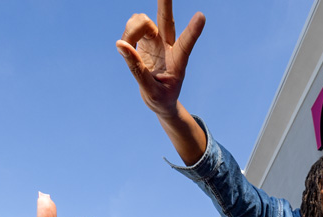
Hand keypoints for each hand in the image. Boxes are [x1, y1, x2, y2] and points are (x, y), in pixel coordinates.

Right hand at [116, 1, 204, 117]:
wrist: (161, 101)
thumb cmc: (161, 98)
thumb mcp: (150, 90)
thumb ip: (136, 69)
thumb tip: (120, 44)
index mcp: (178, 62)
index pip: (186, 45)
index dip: (193, 31)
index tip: (201, 16)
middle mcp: (168, 47)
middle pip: (167, 21)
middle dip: (165, 4)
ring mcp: (157, 42)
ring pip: (143, 21)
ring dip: (132, 29)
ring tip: (127, 47)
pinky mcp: (146, 41)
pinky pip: (134, 26)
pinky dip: (127, 33)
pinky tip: (127, 47)